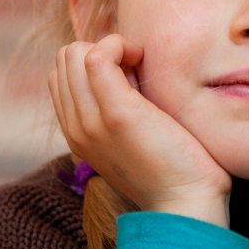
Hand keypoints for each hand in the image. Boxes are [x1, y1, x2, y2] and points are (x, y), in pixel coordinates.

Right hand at [48, 34, 231, 225]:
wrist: (186, 203)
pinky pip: (96, 55)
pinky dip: (119, 45)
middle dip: (101, 51)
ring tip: (141, 71)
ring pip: (73, 53)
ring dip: (111, 48)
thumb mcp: (133, 135)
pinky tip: (142, 61)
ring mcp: (91, 121)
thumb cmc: (173, 165)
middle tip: (138, 72)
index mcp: (77, 133)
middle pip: (64, 58)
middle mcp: (75, 127)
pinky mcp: (116, 113)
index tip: (131, 77)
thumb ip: (119, 106)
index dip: (94, 62)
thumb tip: (127, 67)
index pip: (61, 74)